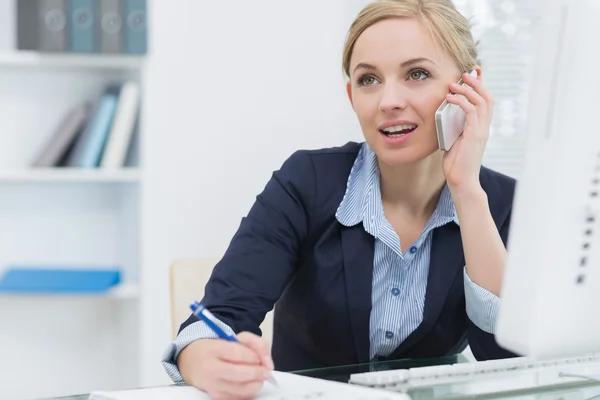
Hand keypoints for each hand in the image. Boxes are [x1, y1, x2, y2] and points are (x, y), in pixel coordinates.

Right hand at [178, 332, 273, 399]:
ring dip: (256, 384)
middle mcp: (210, 368)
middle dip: (258, 373)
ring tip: (258, 378)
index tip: (259, 358)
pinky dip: (248, 392)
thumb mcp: (235, 338)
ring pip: (241, 389)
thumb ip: (256, 344)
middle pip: (240, 374)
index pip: (239, 354)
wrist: (191, 361)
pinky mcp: (214, 396)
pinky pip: (237, 398)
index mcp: (214, 349)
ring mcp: (211, 385)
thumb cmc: (217, 349)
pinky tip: (249, 384)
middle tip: (266, 371)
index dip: (255, 357)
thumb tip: (268, 363)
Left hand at [442, 69, 493, 192]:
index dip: (480, 87)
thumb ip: (453, 129)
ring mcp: (481, 130)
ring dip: (468, 89)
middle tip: (465, 74)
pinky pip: (471, 111)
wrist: (461, 181)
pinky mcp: (475, 135)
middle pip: (487, 97)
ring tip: (455, 83)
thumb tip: (444, 118)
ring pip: (481, 101)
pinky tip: (451, 98)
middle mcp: (484, 127)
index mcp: (481, 128)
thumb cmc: (456, 164)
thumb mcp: (454, 141)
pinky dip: (462, 101)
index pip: (485, 102)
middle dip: (477, 83)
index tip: (472, 75)